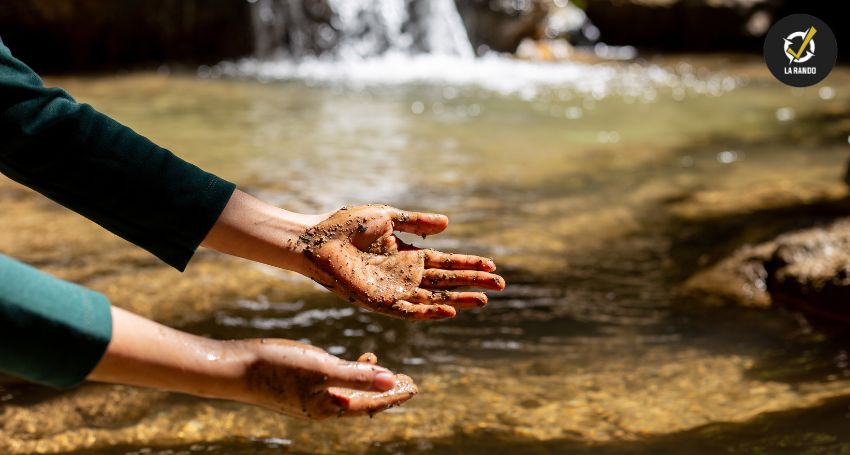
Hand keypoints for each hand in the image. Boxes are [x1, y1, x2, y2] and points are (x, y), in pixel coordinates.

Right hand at [238, 340, 415, 418]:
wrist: (237, 369)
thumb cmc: (279, 368)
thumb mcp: (323, 369)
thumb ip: (358, 377)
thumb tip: (392, 383)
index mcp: (330, 407)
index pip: (372, 404)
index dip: (394, 395)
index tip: (414, 387)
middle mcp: (322, 407)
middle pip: (364, 401)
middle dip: (386, 392)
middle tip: (408, 383)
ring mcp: (310, 397)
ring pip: (349, 392)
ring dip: (369, 382)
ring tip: (387, 371)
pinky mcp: (300, 385)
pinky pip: (334, 384)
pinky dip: (349, 374)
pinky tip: (354, 361)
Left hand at [298, 205, 504, 319]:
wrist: (313, 239)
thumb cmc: (345, 225)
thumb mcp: (388, 217)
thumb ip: (416, 222)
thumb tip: (447, 225)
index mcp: (406, 255)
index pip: (444, 261)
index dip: (468, 264)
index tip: (491, 265)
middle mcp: (403, 275)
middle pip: (445, 280)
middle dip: (472, 283)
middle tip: (500, 285)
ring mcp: (391, 289)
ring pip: (432, 297)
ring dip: (457, 299)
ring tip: (482, 300)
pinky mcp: (376, 301)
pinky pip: (406, 310)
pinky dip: (428, 311)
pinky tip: (448, 309)